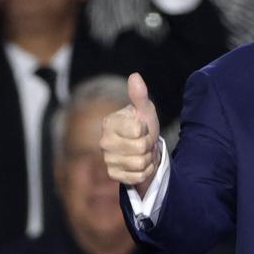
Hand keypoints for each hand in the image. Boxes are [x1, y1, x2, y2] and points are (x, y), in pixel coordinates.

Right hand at [100, 72, 161, 195]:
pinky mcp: (113, 175)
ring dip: (148, 159)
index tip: (142, 129)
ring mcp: (107, 160)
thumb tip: (135, 76)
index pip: (138, 131)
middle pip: (140, 149)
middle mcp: (104, 142)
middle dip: (149, 145)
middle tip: (144, 142)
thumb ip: (140, 95)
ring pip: (140, 164)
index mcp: (109, 123)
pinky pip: (138, 177)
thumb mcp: (144, 110)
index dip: (146, 130)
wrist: (144, 149)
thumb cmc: (143, 126)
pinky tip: (140, 165)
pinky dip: (145, 171)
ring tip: (142, 153)